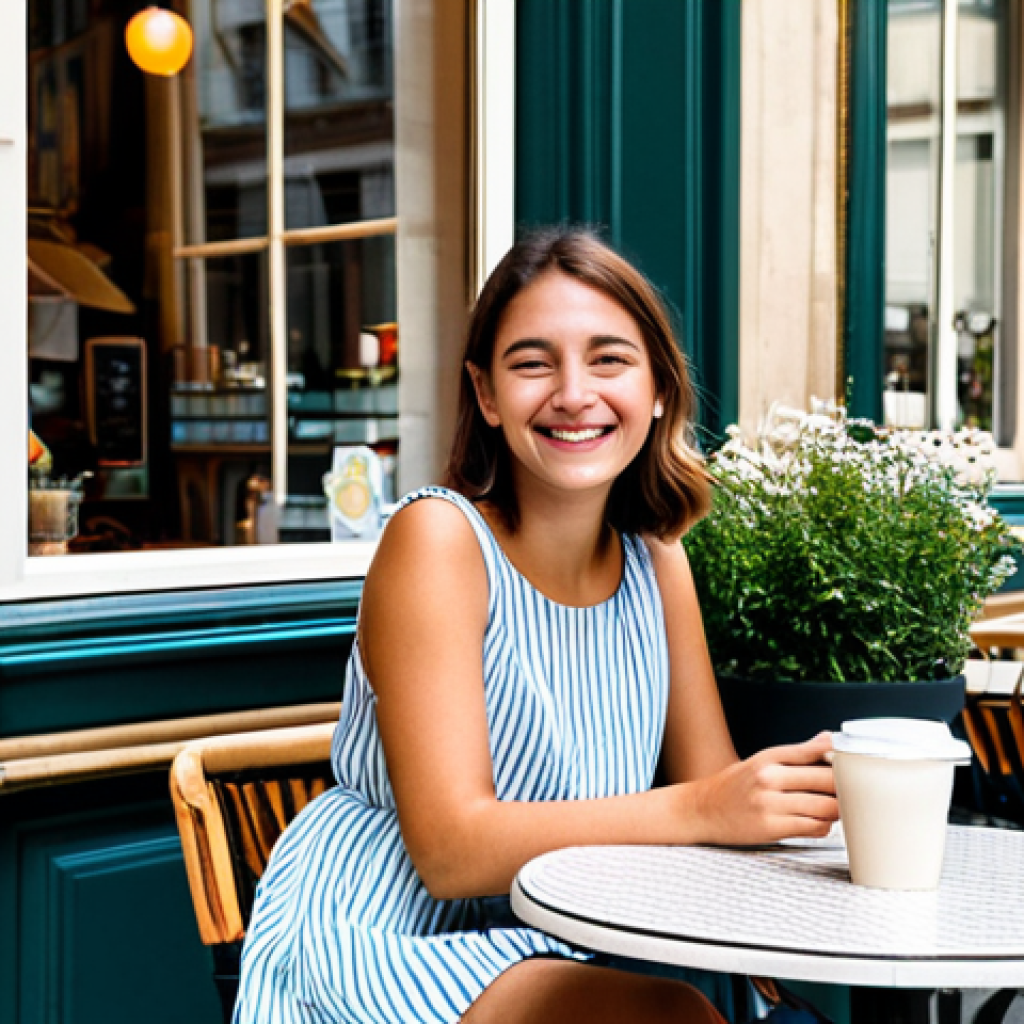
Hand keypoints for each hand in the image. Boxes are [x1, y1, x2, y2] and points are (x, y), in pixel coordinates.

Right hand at [690, 732, 838, 845]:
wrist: (701, 810)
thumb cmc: (734, 786)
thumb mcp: (762, 761)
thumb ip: (798, 753)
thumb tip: (829, 739)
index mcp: (769, 757)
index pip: (818, 753)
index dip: (843, 761)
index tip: (855, 767)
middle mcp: (769, 778)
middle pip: (828, 781)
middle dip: (846, 788)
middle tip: (852, 792)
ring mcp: (770, 804)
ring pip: (826, 807)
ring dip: (836, 810)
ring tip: (832, 808)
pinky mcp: (772, 828)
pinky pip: (814, 828)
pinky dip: (823, 826)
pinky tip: (815, 821)